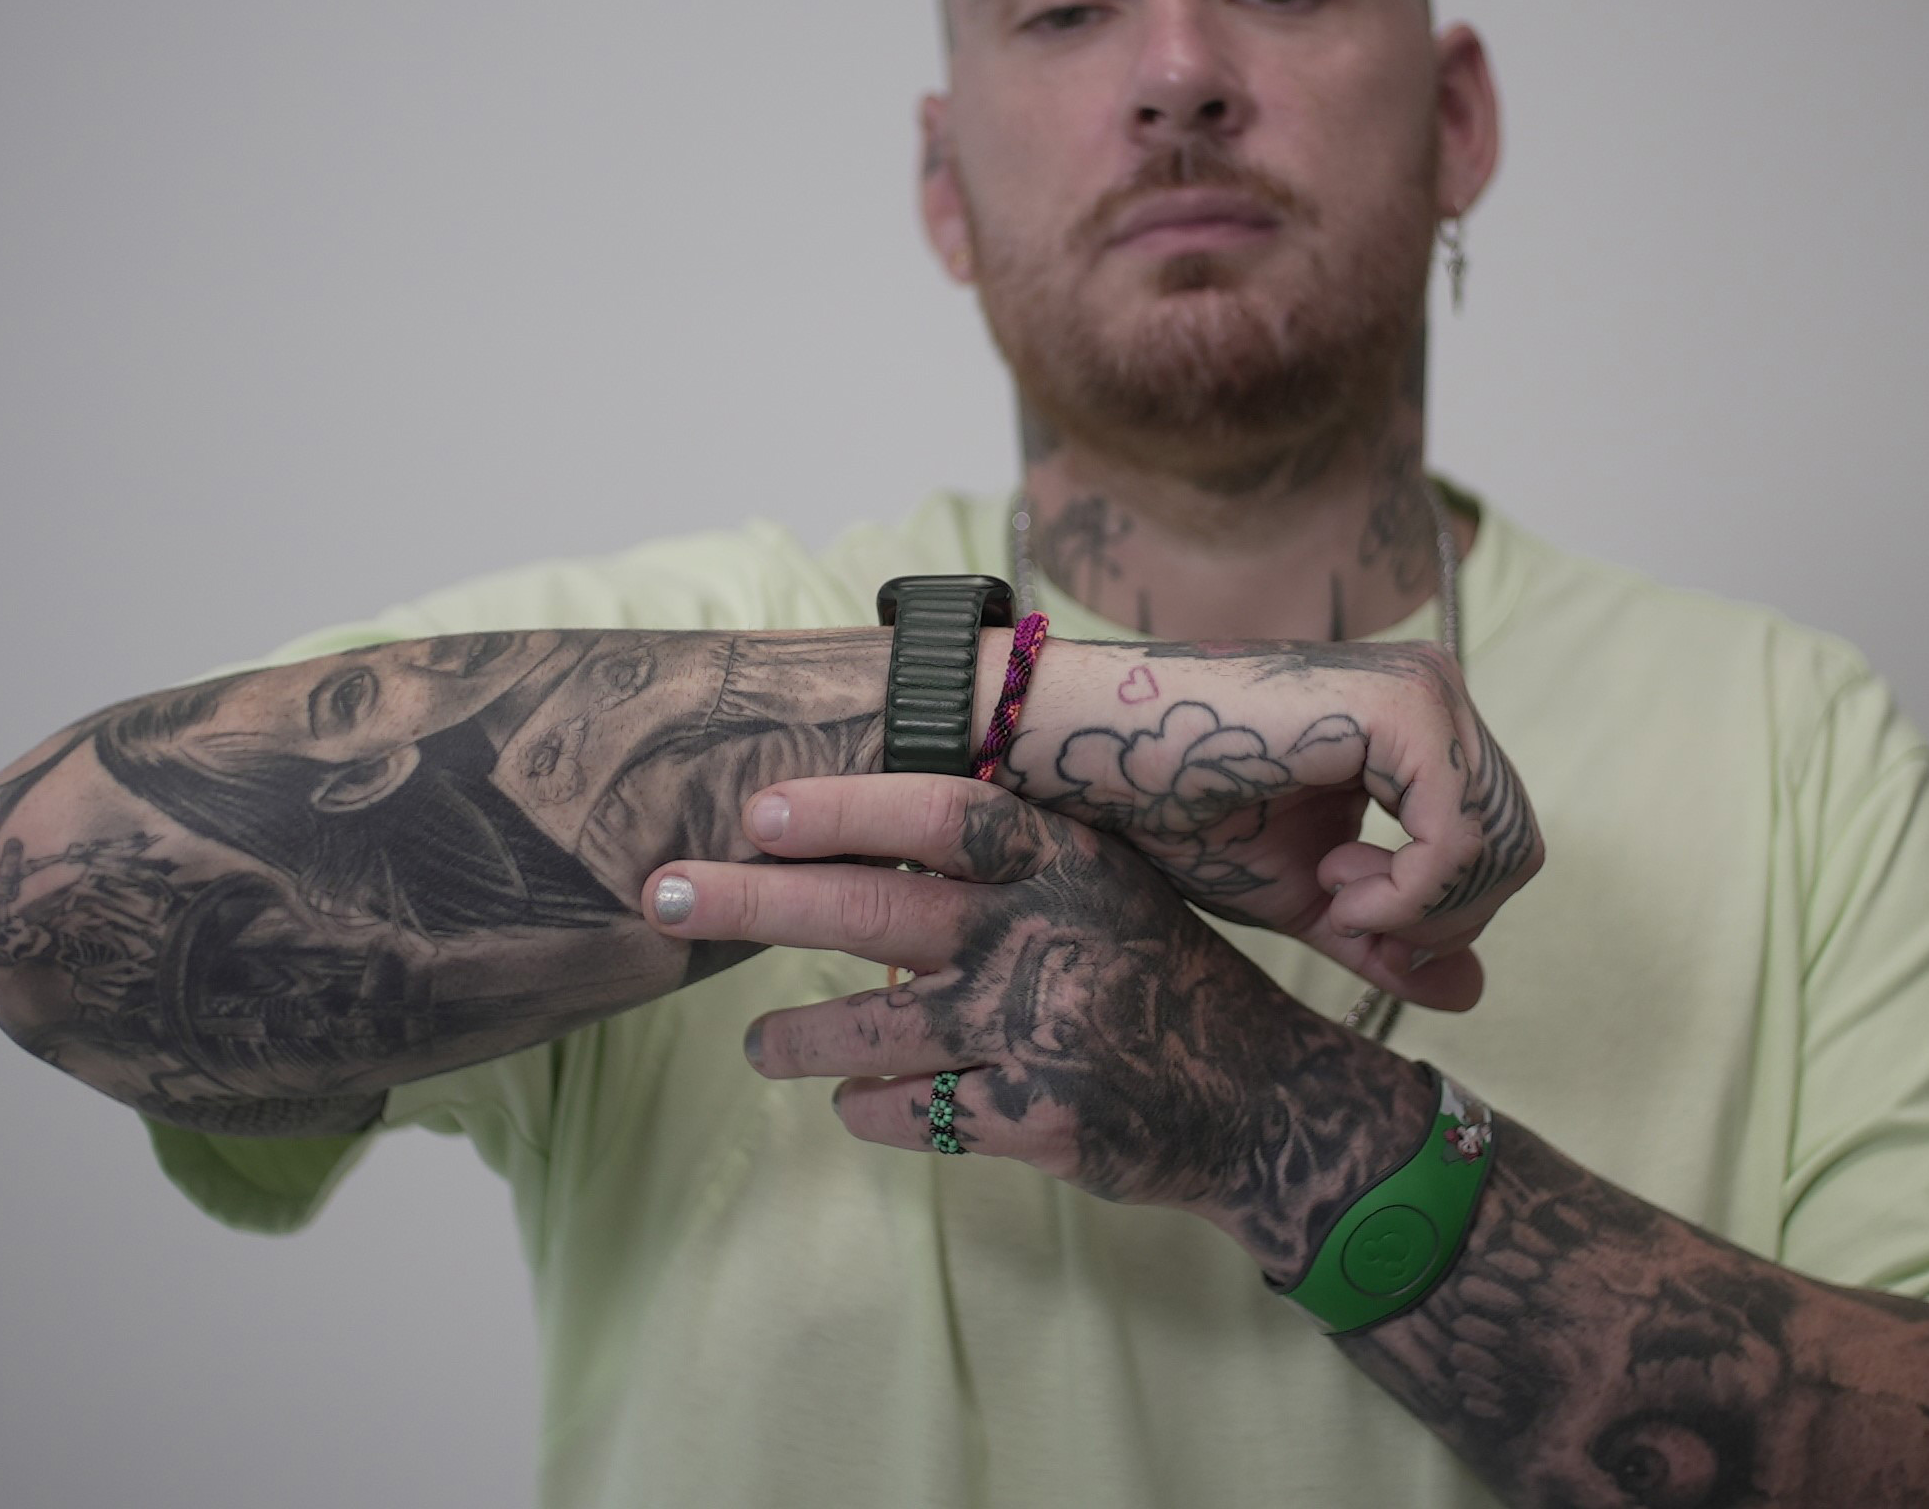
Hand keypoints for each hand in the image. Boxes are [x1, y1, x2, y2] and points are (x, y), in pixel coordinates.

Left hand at [645, 777, 1430, 1274]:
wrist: (1262, 1101)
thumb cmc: (1156, 977)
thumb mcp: (1103, 886)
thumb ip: (1006, 857)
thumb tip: (854, 825)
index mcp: (1069, 859)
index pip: (939, 814)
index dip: (842, 808)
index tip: (758, 811)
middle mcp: (1050, 934)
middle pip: (871, 911)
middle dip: (754, 900)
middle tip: (666, 894)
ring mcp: (1041, 1030)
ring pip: (869, 1032)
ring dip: (796, 1039)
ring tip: (761, 1048)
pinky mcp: (1034, 1120)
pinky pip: (909, 1113)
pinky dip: (873, 1109)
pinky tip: (863, 1103)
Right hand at [1002, 639, 1543, 989]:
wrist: (1101, 761)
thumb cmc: (1185, 814)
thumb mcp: (1308, 895)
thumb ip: (1390, 934)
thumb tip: (1475, 992)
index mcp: (1419, 727)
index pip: (1499, 844)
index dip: (1440, 915)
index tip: (1348, 915)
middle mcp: (1435, 692)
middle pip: (1516, 848)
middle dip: (1437, 915)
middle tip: (1342, 908)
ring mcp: (1425, 689)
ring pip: (1502, 844)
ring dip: (1418, 905)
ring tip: (1331, 888)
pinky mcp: (1405, 705)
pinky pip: (1461, 836)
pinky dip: (1408, 891)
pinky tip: (1335, 883)